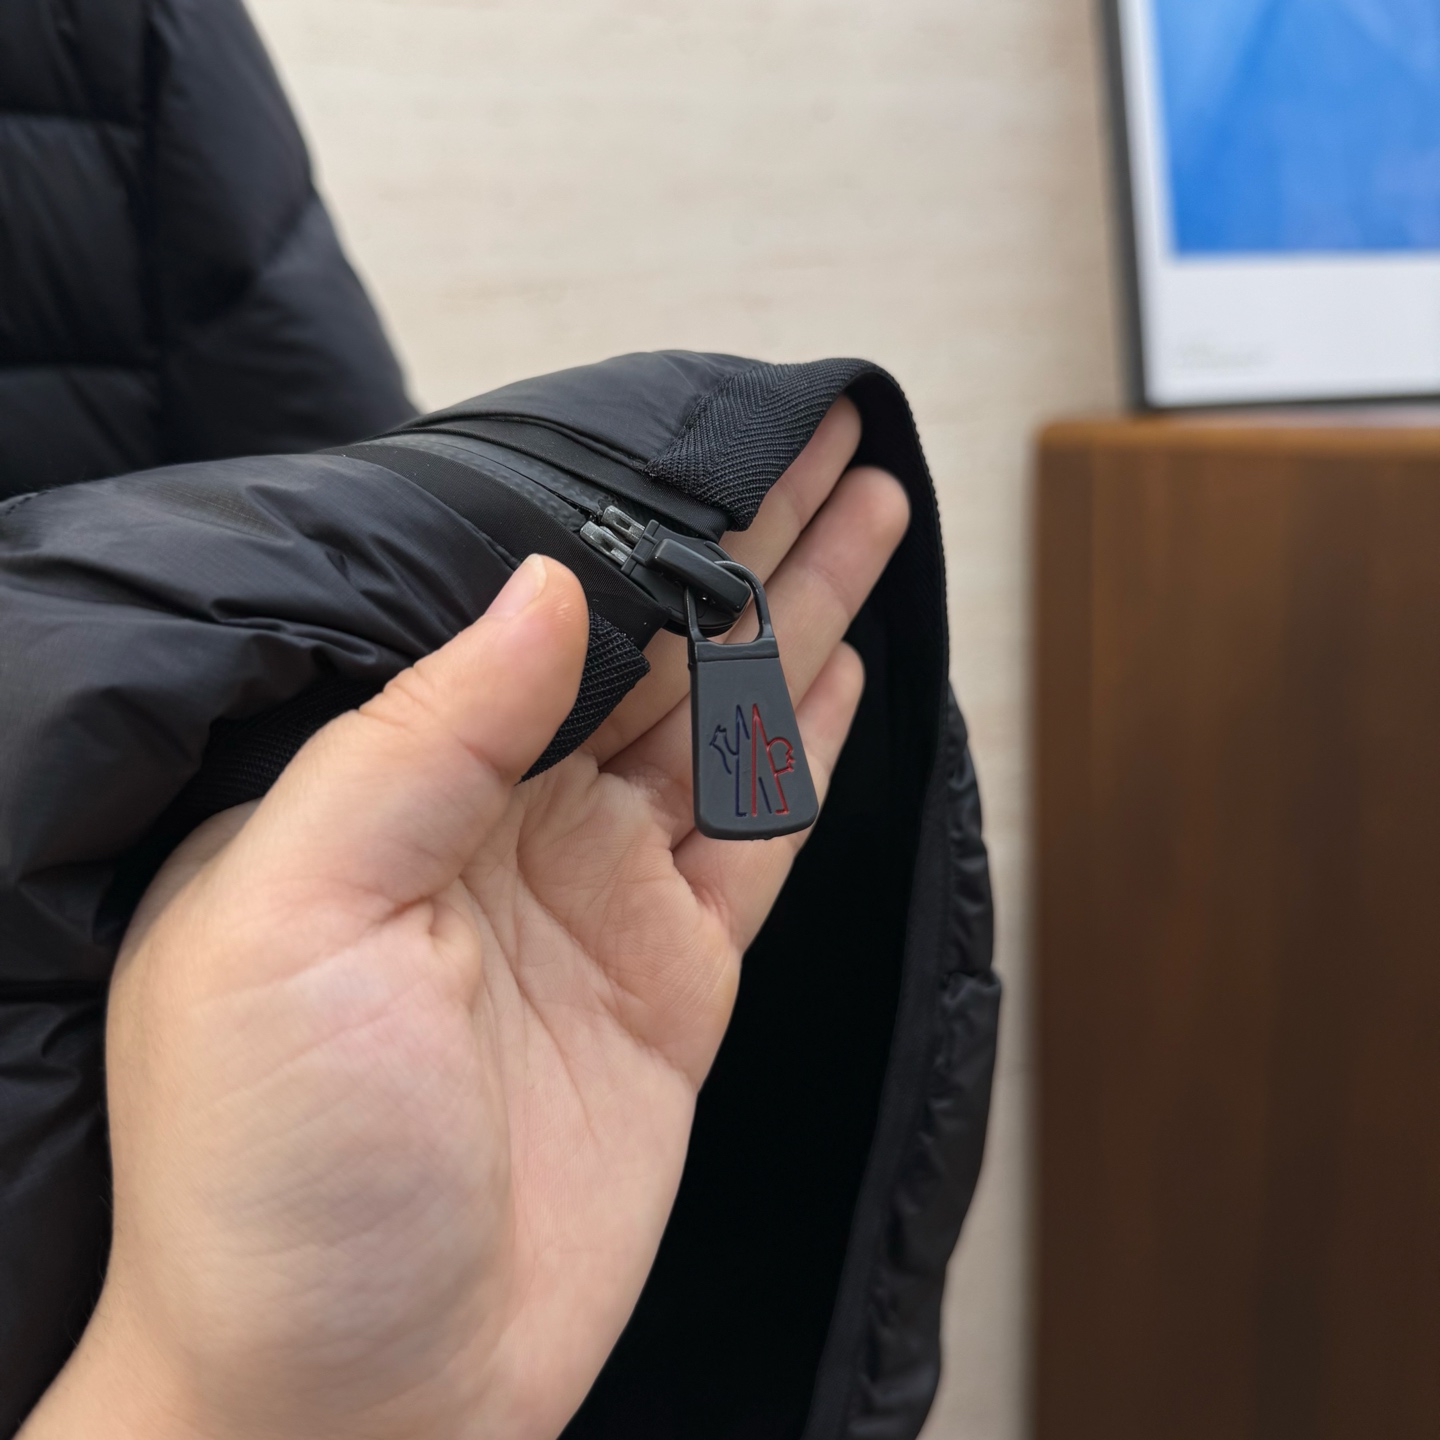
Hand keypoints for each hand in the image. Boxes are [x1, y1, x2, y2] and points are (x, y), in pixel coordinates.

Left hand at [19, 399, 908, 1439]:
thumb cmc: (270, 1182)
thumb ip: (419, 741)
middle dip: (745, 543)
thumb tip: (542, 589)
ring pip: (721, 724)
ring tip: (866, 520)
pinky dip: (807, 752)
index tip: (719, 436)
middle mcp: (499, 827)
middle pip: (652, 648)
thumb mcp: (289, 924)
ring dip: (799, 621)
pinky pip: (754, 838)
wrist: (348, 1400)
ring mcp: (595, 901)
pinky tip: (846, 674)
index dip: (637, 520)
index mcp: (392, 792)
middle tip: (829, 445)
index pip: (538, 613)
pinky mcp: (669, 983)